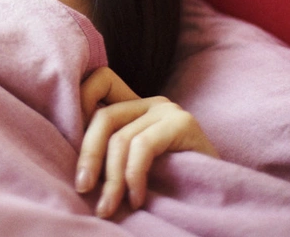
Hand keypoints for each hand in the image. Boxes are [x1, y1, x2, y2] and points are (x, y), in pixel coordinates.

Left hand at [75, 67, 217, 217]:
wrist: (220, 196)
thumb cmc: (172, 184)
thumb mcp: (134, 164)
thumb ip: (110, 152)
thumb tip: (74, 164)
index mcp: (135, 106)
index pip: (99, 82)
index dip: (79, 102)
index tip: (70, 138)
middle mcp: (151, 102)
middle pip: (103, 117)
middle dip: (88, 155)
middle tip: (83, 189)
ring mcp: (168, 110)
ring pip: (121, 137)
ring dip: (111, 179)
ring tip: (108, 207)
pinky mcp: (182, 124)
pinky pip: (143, 147)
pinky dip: (133, 176)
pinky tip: (136, 199)